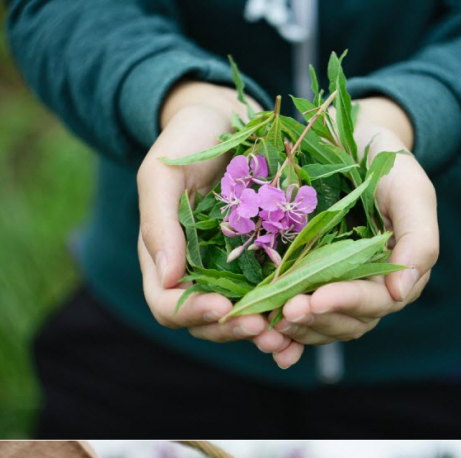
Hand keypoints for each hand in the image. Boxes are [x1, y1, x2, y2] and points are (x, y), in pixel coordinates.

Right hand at [136, 83, 294, 359]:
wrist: (227, 118)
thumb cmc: (187, 140)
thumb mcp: (163, 171)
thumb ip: (158, 222)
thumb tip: (168, 278)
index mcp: (164, 260)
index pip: (168, 306)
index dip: (191, 312)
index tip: (220, 306)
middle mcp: (196, 275)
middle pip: (205, 324)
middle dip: (233, 330)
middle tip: (263, 329)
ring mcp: (230, 273)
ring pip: (240, 320)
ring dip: (261, 333)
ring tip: (285, 336)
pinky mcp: (263, 265)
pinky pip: (271, 300)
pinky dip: (283, 317)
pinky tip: (302, 321)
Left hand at [271, 97, 438, 369]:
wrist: (350, 139)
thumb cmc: (386, 161)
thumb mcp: (411, 189)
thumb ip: (419, 238)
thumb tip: (401, 293)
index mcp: (395, 275)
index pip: (374, 302)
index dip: (345, 303)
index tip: (316, 299)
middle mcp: (367, 290)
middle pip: (346, 322)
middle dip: (315, 319)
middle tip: (285, 313)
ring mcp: (336, 289)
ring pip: (321, 326)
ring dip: (297, 331)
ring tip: (268, 326)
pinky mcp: (307, 284)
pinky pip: (298, 319)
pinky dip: (282, 333)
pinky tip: (263, 335)